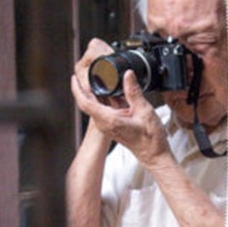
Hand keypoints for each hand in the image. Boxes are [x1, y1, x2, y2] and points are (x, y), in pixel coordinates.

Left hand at [70, 39, 170, 166]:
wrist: (154, 154)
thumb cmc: (150, 139)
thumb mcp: (144, 110)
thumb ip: (133, 91)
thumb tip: (127, 74)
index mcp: (109, 120)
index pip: (85, 103)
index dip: (77, 89)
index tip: (74, 78)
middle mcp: (105, 124)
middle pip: (87, 103)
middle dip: (84, 87)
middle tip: (87, 72)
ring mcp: (107, 125)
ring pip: (95, 106)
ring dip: (95, 93)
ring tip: (100, 78)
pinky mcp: (112, 125)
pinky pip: (103, 109)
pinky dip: (104, 99)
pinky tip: (112, 91)